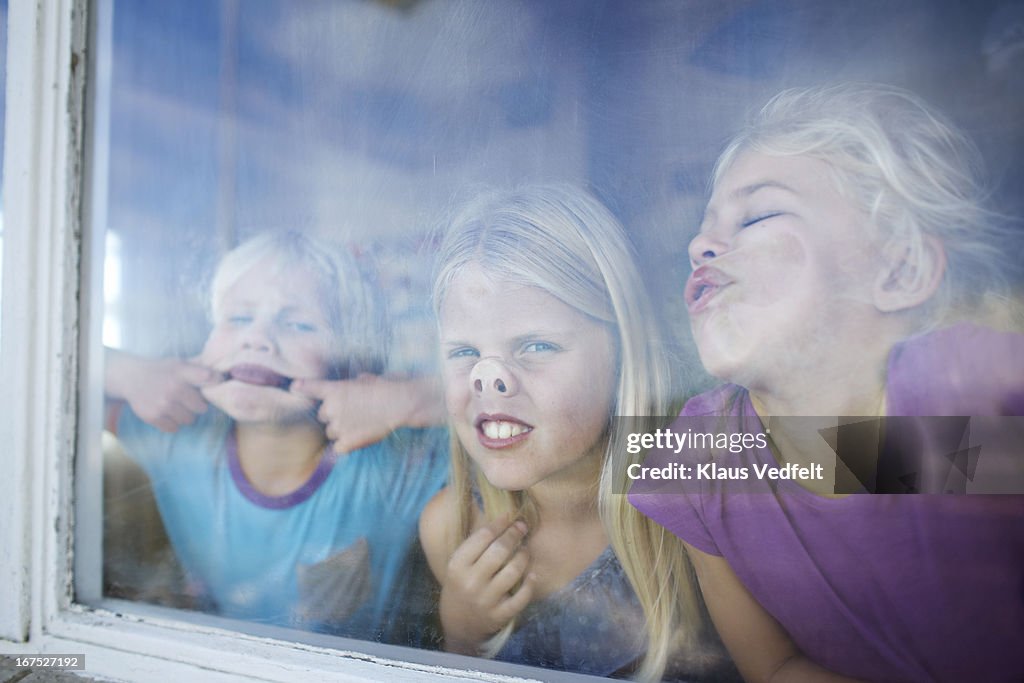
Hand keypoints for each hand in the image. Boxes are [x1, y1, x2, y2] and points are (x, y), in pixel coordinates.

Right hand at [105, 348, 222, 432]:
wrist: (131, 377)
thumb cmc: (162, 371)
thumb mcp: (179, 363)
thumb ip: (200, 369)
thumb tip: (224, 375)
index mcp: (182, 372)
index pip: (208, 378)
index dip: (216, 382)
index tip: (216, 384)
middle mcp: (173, 388)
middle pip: (201, 407)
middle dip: (197, 405)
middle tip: (188, 400)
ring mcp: (163, 404)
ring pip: (189, 420)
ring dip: (185, 415)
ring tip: (176, 406)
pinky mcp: (153, 417)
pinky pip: (174, 428)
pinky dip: (172, 423)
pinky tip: (167, 412)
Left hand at [290, 373, 443, 452]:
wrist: (399, 404)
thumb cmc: (387, 388)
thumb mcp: (369, 379)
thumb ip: (357, 382)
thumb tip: (360, 381)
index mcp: (335, 390)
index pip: (310, 388)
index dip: (301, 388)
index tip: (294, 388)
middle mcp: (331, 408)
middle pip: (322, 416)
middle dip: (334, 415)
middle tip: (352, 414)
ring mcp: (338, 426)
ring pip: (331, 432)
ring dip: (340, 431)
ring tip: (359, 426)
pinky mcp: (346, 442)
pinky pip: (338, 448)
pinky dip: (346, 446)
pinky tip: (358, 439)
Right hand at [439, 514, 533, 655]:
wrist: (457, 624)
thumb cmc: (461, 585)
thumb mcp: (458, 565)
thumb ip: (475, 545)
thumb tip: (502, 518)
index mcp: (457, 566)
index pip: (482, 537)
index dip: (498, 524)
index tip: (509, 516)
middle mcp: (470, 582)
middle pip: (499, 551)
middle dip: (514, 535)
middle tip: (522, 527)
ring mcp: (485, 600)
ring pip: (513, 571)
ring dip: (523, 556)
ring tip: (525, 550)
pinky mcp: (499, 615)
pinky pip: (521, 597)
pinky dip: (530, 583)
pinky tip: (532, 574)